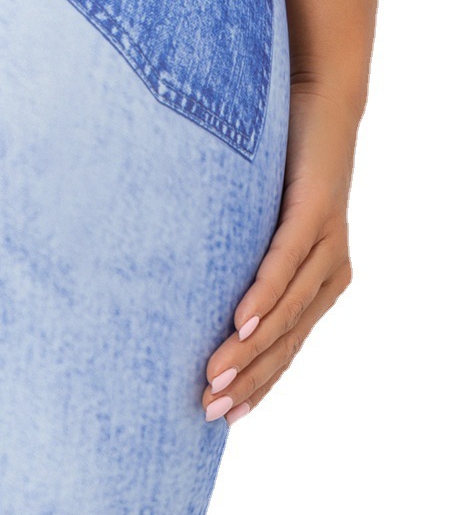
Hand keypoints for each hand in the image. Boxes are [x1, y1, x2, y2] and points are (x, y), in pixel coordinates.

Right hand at [201, 87, 357, 424]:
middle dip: (250, 380)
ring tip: (215, 377)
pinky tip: (239, 323)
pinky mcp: (317, 213)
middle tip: (209, 410)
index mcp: (318, 280)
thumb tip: (184, 280)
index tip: (223, 416)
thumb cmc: (280, 160)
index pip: (287, 347)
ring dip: (249, 349)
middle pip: (288, 341)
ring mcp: (327, 244)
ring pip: (287, 313)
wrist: (320, 99)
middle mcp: (330, 272)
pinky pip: (286, 263)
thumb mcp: (255, 219)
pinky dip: (263, 296)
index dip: (259, 384)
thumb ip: (236, 253)